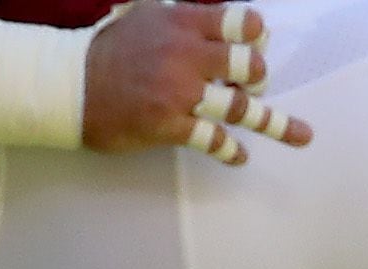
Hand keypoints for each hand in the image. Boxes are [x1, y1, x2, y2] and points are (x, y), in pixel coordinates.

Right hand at [82, 1, 310, 165]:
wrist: (69, 85)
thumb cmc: (106, 49)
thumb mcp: (144, 13)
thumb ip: (182, 15)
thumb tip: (213, 18)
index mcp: (183, 24)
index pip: (240, 22)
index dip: (254, 33)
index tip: (257, 41)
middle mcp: (186, 56)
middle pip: (246, 64)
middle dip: (257, 75)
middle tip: (257, 83)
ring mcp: (179, 94)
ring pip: (237, 106)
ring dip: (270, 120)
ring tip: (298, 134)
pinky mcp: (167, 126)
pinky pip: (210, 140)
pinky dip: (230, 150)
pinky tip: (240, 156)